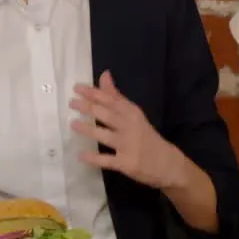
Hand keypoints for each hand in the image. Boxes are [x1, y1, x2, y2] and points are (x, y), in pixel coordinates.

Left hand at [71, 71, 181, 189]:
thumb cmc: (146, 137)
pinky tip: (82, 155)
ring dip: (89, 130)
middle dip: (90, 108)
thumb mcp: (134, 114)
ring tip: (73, 124)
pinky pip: (108, 160)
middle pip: (108, 115)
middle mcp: (131, 127)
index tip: (77, 88)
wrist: (167, 163)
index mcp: (133, 113)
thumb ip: (116, 97)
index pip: (112, 100)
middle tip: (72, 103)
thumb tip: (104, 75)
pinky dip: (95, 158)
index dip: (94, 93)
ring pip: (106, 136)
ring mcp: (129, 146)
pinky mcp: (126, 163)